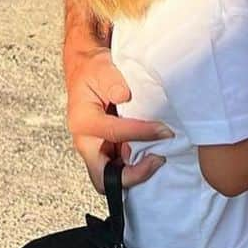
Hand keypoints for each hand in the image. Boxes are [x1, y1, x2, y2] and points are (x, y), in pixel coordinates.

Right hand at [66, 46, 171, 192]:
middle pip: (103, 177)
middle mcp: (86, 142)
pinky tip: (154, 154)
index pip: (114, 134)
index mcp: (83, 122)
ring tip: (159, 156)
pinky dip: (138, 167)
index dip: (142, 133)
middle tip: (158, 159)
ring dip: (137, 173)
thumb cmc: (94, 71)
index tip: (164, 130)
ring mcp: (97, 149)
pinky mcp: (107, 150)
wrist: (88, 72)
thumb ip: (112, 81)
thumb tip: (123, 95)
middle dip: (132, 174)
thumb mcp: (102, 69)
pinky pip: (122, 168)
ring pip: (114, 178)